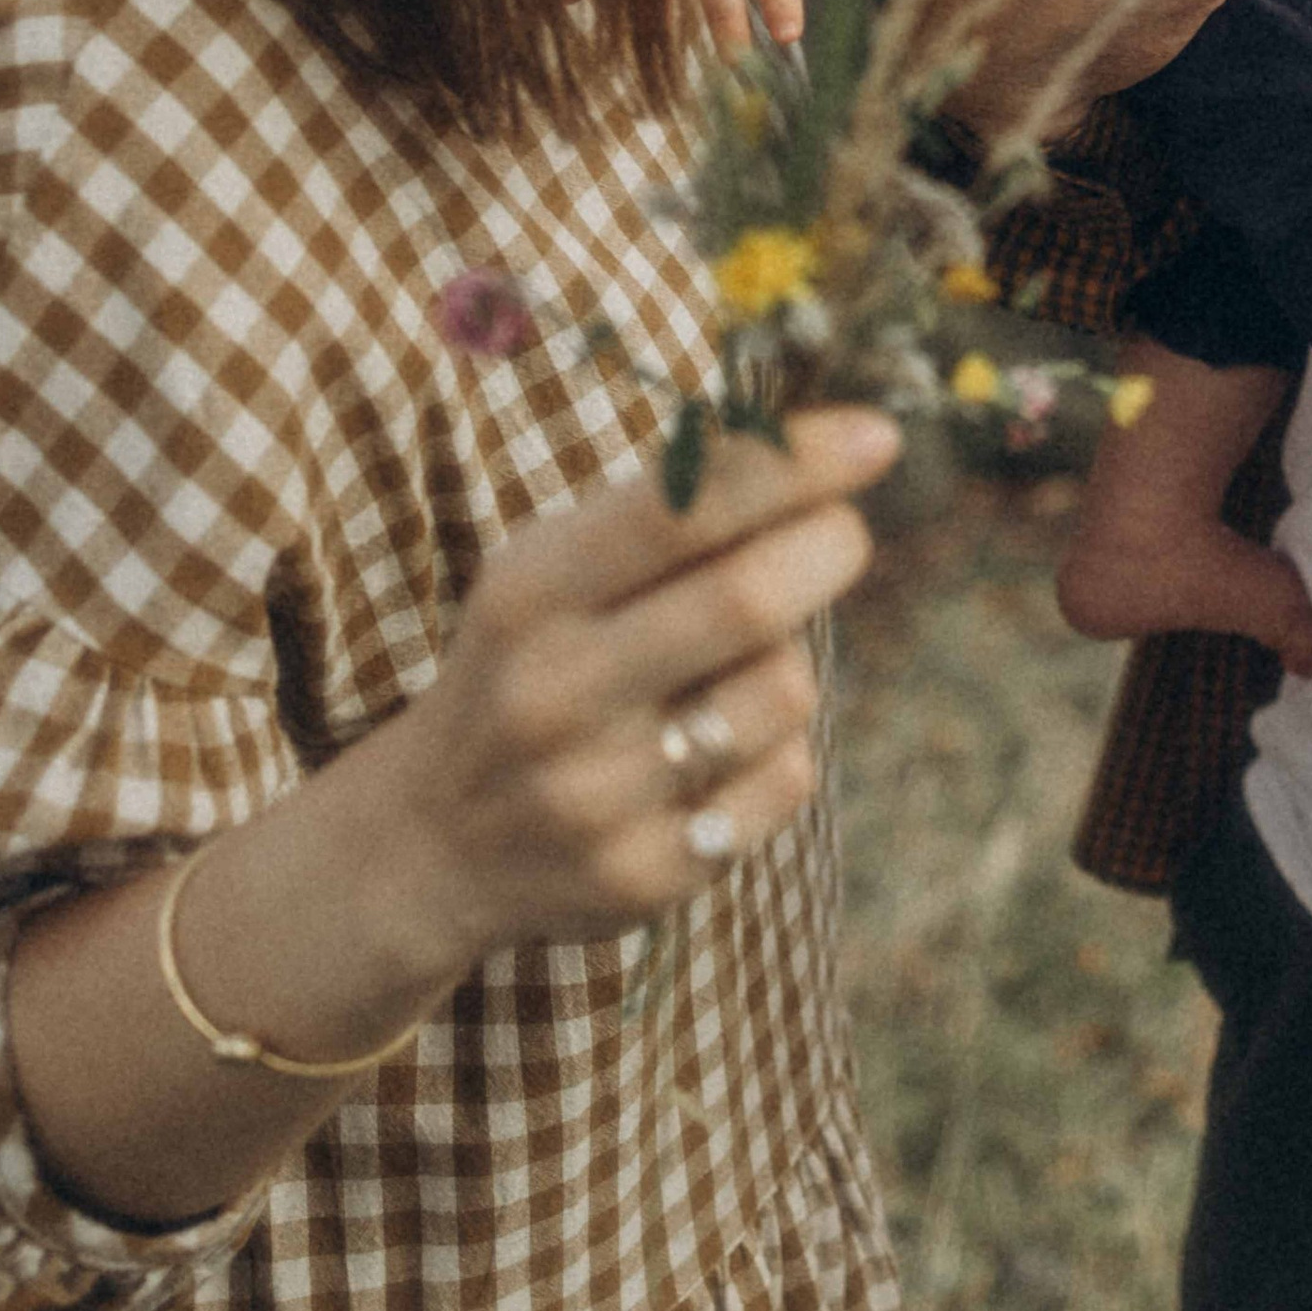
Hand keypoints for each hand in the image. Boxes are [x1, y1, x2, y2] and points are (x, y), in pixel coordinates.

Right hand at [368, 406, 895, 972]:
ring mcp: (595, 796)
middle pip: (746, 602)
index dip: (789, 467)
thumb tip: (823, 449)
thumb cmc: (532, 663)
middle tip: (845, 532)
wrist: (434, 841)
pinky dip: (779, 750)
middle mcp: (553, 696)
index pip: (676, 511)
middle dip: (826, 548)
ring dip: (791, 661)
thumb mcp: (552, 573)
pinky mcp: (642, 877)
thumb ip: (667, 513)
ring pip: (783, 692)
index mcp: (528, 596)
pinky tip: (717, 754)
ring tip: (736, 670)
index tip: (877, 434)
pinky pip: (786, 780)